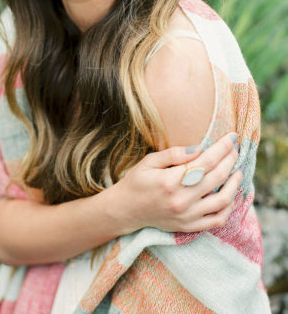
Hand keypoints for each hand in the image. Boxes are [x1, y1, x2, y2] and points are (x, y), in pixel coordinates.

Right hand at [108, 132, 241, 234]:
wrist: (126, 210)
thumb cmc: (137, 181)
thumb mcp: (149, 161)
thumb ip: (174, 154)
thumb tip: (199, 148)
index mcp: (170, 180)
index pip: (205, 161)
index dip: (222, 148)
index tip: (232, 137)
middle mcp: (181, 200)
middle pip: (217, 177)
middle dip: (231, 160)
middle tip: (236, 148)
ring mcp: (187, 216)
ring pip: (223, 200)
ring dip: (235, 184)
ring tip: (238, 171)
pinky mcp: (189, 227)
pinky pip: (217, 220)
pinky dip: (229, 207)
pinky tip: (231, 195)